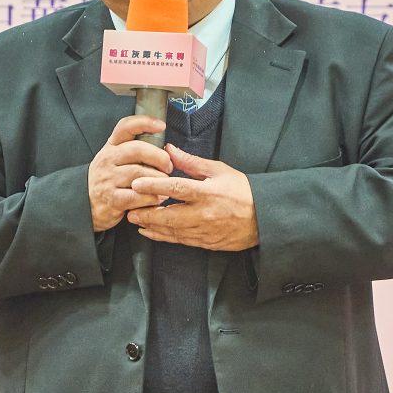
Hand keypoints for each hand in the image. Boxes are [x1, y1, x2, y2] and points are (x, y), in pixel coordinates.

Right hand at [88, 115, 172, 231]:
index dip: (144, 122)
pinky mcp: (112, 199)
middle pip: (138, 149)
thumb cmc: (108, 180)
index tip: (161, 126)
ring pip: (140, 173)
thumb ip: (134, 149)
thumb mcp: (115, 159)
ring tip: (165, 184)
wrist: (85, 204)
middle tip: (168, 166)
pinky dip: (152, 197)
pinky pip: (138, 195)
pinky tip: (157, 198)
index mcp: (111, 147)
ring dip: (159, 179)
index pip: (125, 127)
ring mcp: (108, 179)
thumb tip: (165, 146)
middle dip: (160, 157)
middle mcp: (108, 159)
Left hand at [127, 144, 258, 249]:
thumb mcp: (219, 170)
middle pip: (169, 216)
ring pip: (172, 231)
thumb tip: (169, 150)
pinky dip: (163, 237)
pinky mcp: (206, 242)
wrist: (264, 218)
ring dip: (152, 226)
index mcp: (208, 192)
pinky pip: (181, 241)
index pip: (176, 188)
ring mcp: (205, 230)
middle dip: (147, 213)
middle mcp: (204, 213)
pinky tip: (151, 232)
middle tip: (129, 209)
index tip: (137, 183)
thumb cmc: (242, 190)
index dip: (154, 186)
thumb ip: (191, 162)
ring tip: (135, 220)